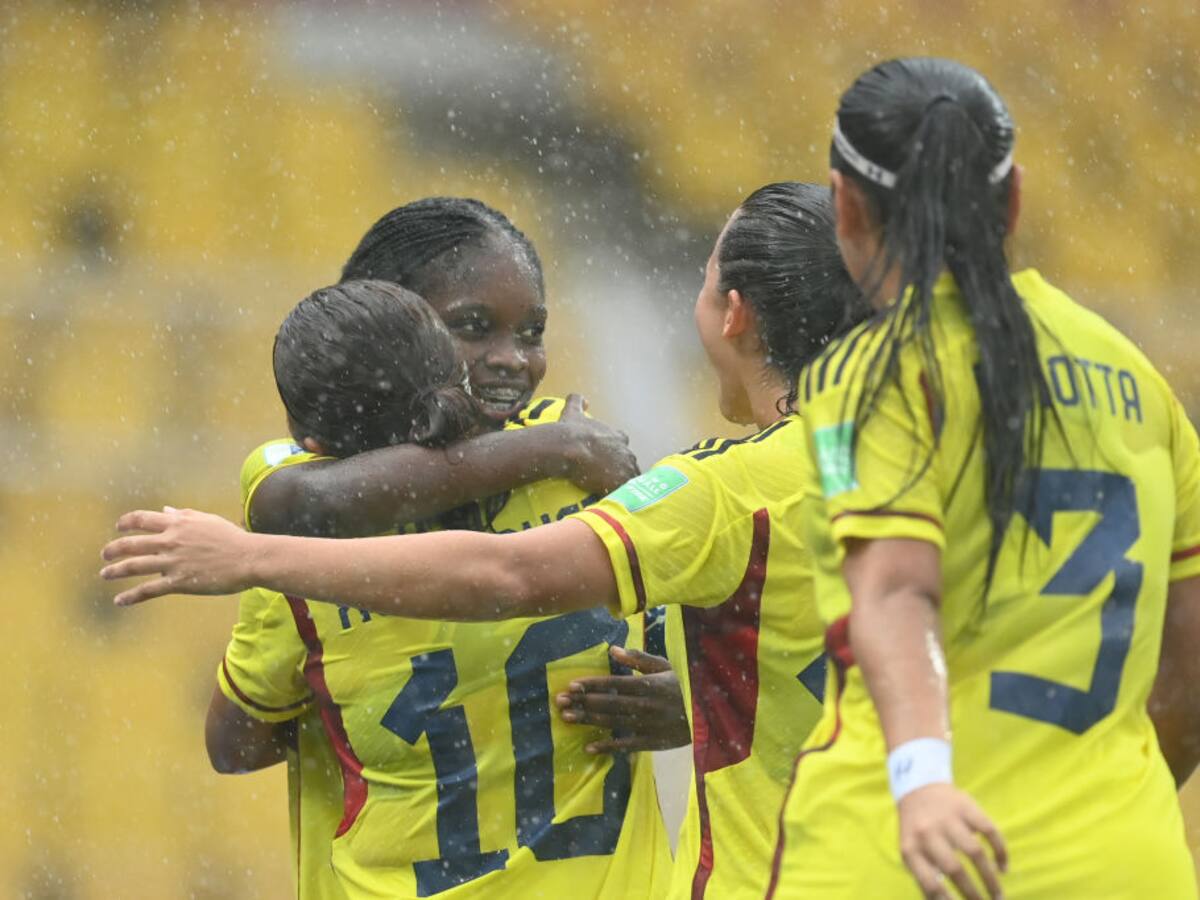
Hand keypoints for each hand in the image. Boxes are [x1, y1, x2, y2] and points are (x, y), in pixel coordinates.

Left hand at [100, 507, 258, 605]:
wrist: (248, 558)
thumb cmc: (232, 538)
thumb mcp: (207, 521)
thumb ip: (184, 516)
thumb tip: (165, 511)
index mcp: (178, 524)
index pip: (142, 519)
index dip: (126, 523)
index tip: (118, 527)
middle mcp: (171, 541)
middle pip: (131, 544)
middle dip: (113, 550)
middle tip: (105, 555)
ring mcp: (173, 562)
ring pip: (134, 566)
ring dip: (116, 571)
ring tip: (105, 575)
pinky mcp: (179, 582)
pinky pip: (148, 590)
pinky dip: (131, 596)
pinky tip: (119, 600)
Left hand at [554, 646, 689, 752]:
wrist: (708, 715)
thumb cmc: (682, 685)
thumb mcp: (665, 666)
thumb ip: (638, 659)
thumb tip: (613, 649)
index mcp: (648, 684)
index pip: (613, 684)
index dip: (591, 685)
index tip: (571, 686)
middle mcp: (645, 705)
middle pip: (608, 704)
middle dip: (582, 702)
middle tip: (559, 702)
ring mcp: (647, 725)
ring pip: (613, 723)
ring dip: (587, 721)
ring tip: (566, 719)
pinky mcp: (651, 742)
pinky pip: (626, 746)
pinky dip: (607, 747)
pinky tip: (589, 747)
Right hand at [558, 394, 638, 494]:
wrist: (568, 446)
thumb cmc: (569, 430)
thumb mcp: (572, 411)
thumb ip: (577, 401)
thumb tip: (583, 400)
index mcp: (617, 436)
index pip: (623, 443)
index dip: (616, 451)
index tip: (606, 458)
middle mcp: (625, 451)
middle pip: (629, 462)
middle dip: (621, 469)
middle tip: (607, 478)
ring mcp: (625, 467)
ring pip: (630, 478)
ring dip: (623, 484)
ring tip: (611, 493)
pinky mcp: (621, 481)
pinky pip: (626, 491)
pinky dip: (621, 495)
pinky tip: (611, 499)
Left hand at [897, 783, 1007, 899]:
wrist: (918, 787)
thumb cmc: (917, 830)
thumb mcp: (911, 852)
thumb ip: (925, 876)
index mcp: (911, 848)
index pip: (929, 882)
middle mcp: (927, 833)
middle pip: (954, 869)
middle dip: (973, 894)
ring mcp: (947, 818)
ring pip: (975, 852)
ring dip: (990, 879)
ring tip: (998, 896)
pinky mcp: (966, 806)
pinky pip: (989, 831)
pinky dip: (1000, 851)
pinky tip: (1003, 867)